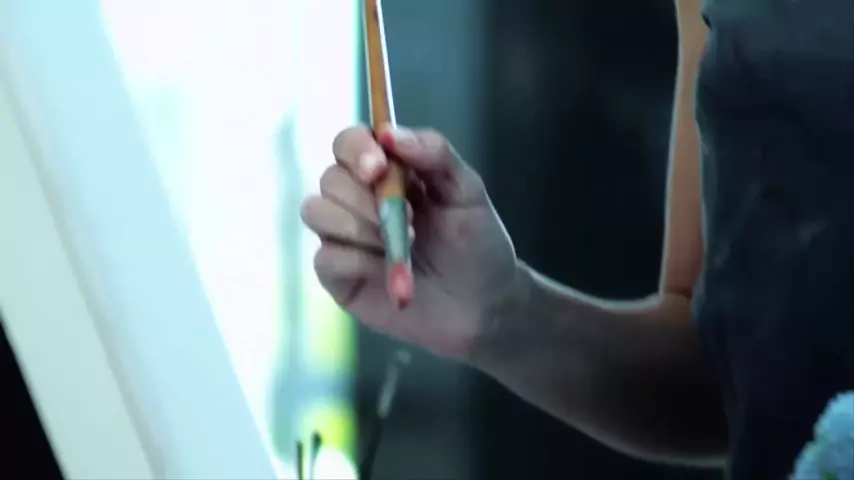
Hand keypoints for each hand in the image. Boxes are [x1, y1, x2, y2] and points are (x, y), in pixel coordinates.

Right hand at [301, 125, 516, 359]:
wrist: (483, 303)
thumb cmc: (476, 241)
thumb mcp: (467, 189)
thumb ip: (435, 152)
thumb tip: (388, 134)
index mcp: (386, 171)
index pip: (349, 143)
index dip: (356, 149)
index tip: (378, 169)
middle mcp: (357, 199)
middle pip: (330, 177)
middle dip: (366, 197)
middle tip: (410, 217)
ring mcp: (344, 237)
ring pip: (316, 211)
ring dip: (358, 225)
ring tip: (404, 244)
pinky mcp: (339, 275)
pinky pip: (324, 257)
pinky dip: (357, 261)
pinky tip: (389, 273)